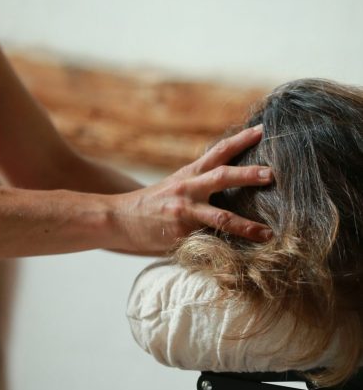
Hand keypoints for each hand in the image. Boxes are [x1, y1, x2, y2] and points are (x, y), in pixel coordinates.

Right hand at [124, 124, 271, 253]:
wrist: (118, 218)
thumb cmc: (151, 205)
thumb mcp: (175, 186)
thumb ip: (200, 185)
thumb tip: (231, 185)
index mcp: (189, 173)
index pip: (219, 151)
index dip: (241, 139)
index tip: (263, 130)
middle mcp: (188, 187)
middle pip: (223, 176)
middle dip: (249, 175)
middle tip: (272, 174)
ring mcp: (184, 211)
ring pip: (221, 216)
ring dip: (247, 225)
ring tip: (268, 232)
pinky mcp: (180, 233)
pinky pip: (208, 241)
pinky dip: (225, 250)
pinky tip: (243, 259)